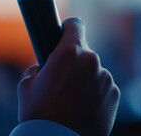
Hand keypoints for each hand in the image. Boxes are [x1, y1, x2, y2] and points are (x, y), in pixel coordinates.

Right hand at [17, 18, 119, 135]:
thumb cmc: (39, 114)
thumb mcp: (26, 85)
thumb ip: (38, 68)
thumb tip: (44, 68)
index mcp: (69, 53)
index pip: (75, 25)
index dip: (68, 28)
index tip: (65, 33)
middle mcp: (91, 61)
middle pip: (83, 52)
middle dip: (74, 61)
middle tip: (61, 79)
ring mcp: (105, 78)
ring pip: (93, 70)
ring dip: (85, 78)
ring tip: (71, 99)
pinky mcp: (115, 94)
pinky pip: (103, 87)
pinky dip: (95, 93)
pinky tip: (82, 107)